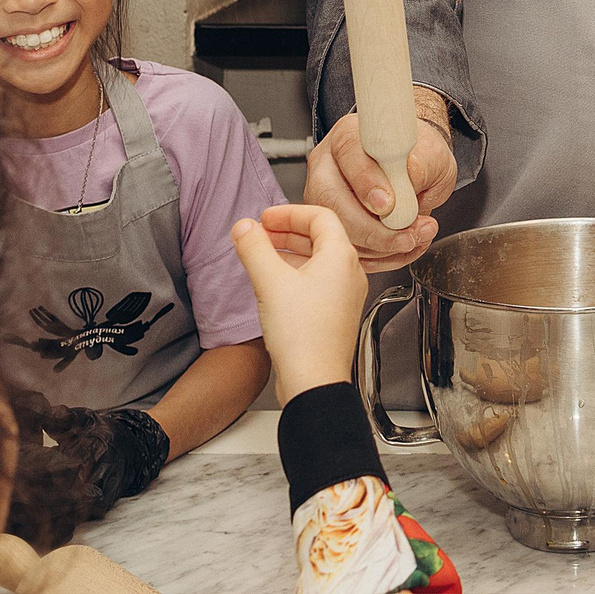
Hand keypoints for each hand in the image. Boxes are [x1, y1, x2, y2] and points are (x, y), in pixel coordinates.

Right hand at [232, 204, 369, 402]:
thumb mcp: (270, 282)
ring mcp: (345, 295)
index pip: (320, 216)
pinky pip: (317, 281)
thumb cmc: (302, 336)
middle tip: (261, 233)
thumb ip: (254, 248)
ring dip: (290, 252)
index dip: (289, 212)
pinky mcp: (335, 314)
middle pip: (320, 237)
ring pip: (318, 260)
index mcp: (341, 257)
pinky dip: (296, 273)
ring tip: (262, 255)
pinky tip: (274, 283)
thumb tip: (244, 227)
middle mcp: (350, 273)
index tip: (265, 218)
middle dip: (287, 231)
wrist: (314, 381)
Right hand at [302, 96, 457, 271]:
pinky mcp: (331, 225)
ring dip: (380, 246)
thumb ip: (419, 167)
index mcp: (349, 136)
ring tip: (414, 239)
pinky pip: (348, 248)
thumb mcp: (431, 153)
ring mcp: (324, 196)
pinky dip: (379, 257)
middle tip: (406, 235)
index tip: (388, 204)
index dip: (367, 182)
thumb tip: (406, 189)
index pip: (350, 156)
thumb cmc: (418, 154)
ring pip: (337, 229)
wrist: (415, 167)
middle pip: (332, 200)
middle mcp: (328, 165)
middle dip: (372, 228)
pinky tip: (404, 248)